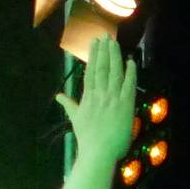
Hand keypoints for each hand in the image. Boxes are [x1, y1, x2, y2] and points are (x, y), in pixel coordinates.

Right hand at [57, 36, 140, 167]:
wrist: (98, 152)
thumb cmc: (88, 138)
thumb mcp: (76, 119)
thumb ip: (69, 105)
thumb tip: (58, 96)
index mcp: (88, 97)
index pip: (91, 72)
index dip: (93, 56)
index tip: (94, 43)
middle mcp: (99, 94)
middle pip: (102, 68)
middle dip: (103, 51)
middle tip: (105, 36)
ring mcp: (112, 98)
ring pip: (114, 73)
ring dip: (115, 56)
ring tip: (114, 43)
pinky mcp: (125, 105)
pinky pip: (129, 85)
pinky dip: (130, 72)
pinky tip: (131, 61)